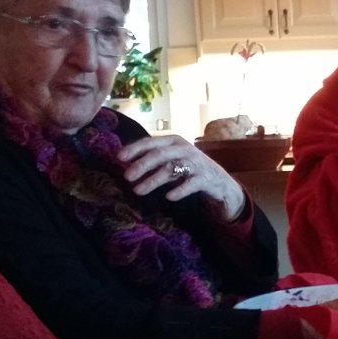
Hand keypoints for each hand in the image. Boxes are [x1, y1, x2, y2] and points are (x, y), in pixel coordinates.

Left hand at [117, 134, 246, 222]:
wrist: (218, 181)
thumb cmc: (188, 169)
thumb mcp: (171, 159)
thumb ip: (153, 158)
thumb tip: (125, 162)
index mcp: (174, 141)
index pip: (151, 142)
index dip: (135, 149)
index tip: (119, 157)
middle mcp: (184, 149)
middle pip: (160, 154)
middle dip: (142, 165)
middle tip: (126, 176)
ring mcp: (195, 163)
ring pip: (171, 169)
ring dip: (153, 180)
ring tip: (138, 190)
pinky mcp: (205, 178)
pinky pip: (190, 184)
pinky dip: (179, 190)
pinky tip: (168, 197)